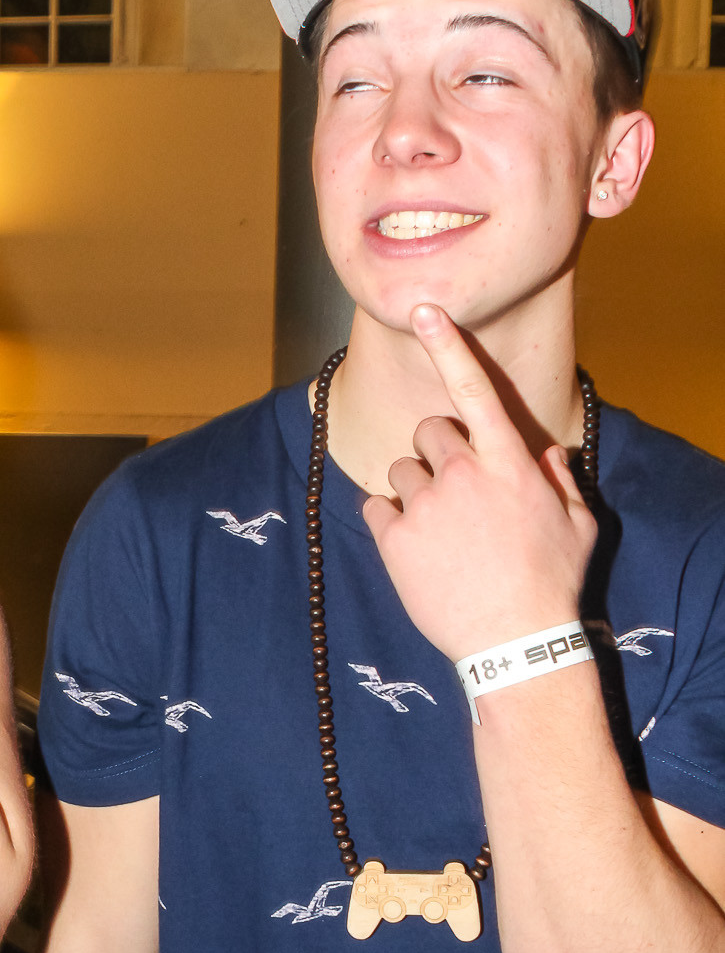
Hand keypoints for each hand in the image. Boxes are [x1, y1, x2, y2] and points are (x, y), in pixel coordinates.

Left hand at [361, 305, 596, 660]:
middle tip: (454, 491)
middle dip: (437, 452)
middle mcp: (463, 474)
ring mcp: (425, 505)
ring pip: (401, 470)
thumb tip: (548, 456)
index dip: (448, 345)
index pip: (475, 389)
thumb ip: (562, 481)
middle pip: (430, 431)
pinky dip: (388, 519)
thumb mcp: (577, 526)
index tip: (425, 309)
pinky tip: (413, 547)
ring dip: (413, 490)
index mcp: (509, 463)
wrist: (513, 643)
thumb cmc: (552, 584)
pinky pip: (375, 506)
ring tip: (438, 530)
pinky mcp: (394, 538)